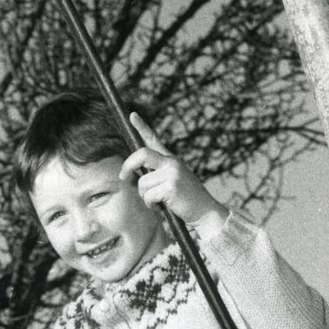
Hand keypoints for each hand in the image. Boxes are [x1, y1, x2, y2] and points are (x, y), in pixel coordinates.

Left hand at [120, 112, 227, 233]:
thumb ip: (159, 174)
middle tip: (123, 177)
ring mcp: (172, 174)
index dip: (142, 127)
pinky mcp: (171, 187)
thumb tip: (136, 176)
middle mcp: (172, 163)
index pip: (154, 140)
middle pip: (141, 155)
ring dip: (144, 196)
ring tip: (156, 202)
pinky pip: (148, 195)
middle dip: (128, 166)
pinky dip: (150, 204)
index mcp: (172, 160)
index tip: (132, 115)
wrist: (206, 212)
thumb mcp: (175, 181)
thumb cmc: (188, 201)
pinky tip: (160, 207)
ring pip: (142, 182)